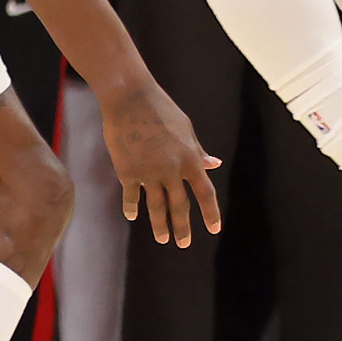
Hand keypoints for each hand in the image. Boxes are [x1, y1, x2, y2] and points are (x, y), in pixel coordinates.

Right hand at [97, 75, 220, 246]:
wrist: (129, 96)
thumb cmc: (160, 108)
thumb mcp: (186, 128)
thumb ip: (197, 150)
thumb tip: (214, 164)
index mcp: (190, 158)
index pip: (205, 194)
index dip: (211, 213)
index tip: (214, 229)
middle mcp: (172, 169)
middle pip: (180, 206)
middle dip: (182, 228)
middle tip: (183, 244)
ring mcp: (148, 171)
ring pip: (157, 206)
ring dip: (160, 225)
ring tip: (162, 239)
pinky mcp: (127, 170)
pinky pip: (132, 195)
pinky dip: (132, 207)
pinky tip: (133, 216)